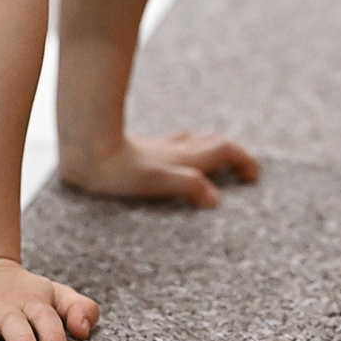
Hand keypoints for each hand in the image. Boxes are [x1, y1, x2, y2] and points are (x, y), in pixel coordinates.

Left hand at [58, 130, 260, 206]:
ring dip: (209, 149)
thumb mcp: (156, 181)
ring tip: (215, 161)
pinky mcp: (142, 151)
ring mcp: (159, 149)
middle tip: (241, 170)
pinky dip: (186, 149)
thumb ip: (187, 185)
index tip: (254, 175)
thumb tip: (214, 198)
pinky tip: (174, 156)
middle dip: (231, 153)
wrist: (86, 152)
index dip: (243, 159)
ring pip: (192, 142)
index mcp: (182, 159)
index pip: (223, 150)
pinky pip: (173, 146)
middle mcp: (174, 150)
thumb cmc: (118, 171)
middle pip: (211, 143)